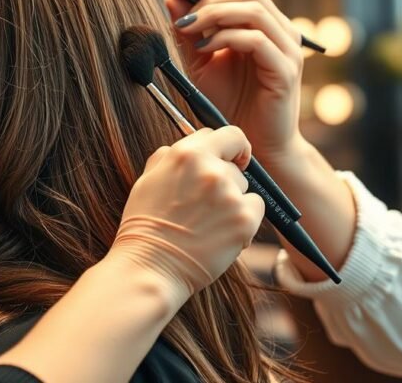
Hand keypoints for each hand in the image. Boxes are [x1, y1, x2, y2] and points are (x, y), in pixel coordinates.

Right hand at [110, 127, 264, 297]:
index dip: (229, 147)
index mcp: (187, 154)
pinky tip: (222, 232)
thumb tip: (190, 146)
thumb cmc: (145, 225)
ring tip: (208, 222)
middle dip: (225, 180)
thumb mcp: (148, 178)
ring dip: (233, 200)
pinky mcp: (245, 220)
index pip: (228, 134)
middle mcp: (211, 170)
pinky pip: (255, 208)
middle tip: (205, 204)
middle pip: (235, 165)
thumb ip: (170, 156)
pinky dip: (244, 219)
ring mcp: (230, 195)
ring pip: (244, 187)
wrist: (151, 266)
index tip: (231, 158)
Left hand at [164, 0, 303, 160]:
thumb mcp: (200, 63)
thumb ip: (188, 31)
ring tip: (187, 28)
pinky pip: (255, 39)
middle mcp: (280, 30)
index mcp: (263, 22)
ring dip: (213, 12)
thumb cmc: (230, 104)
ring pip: (252, 8)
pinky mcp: (285, 70)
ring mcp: (287, 48)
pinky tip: (204, 48)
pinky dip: (224, 37)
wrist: (254, 146)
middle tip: (180, 10)